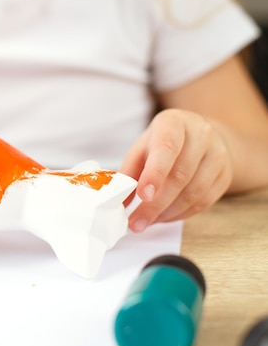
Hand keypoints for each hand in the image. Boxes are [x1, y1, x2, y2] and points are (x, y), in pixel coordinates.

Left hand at [120, 109, 232, 231]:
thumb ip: (130, 171)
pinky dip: (181, 214)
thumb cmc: (164, 143)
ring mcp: (218, 155)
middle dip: (155, 204)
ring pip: (194, 192)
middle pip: (180, 175)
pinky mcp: (225, 175)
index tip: (143, 196)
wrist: (201, 136)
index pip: (167, 148)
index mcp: (174, 123)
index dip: (155, 174)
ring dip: (167, 213)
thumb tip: (120, 202)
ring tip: (147, 221)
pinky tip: (164, 217)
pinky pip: (205, 201)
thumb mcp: (142, 147)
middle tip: (136, 222)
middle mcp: (201, 135)